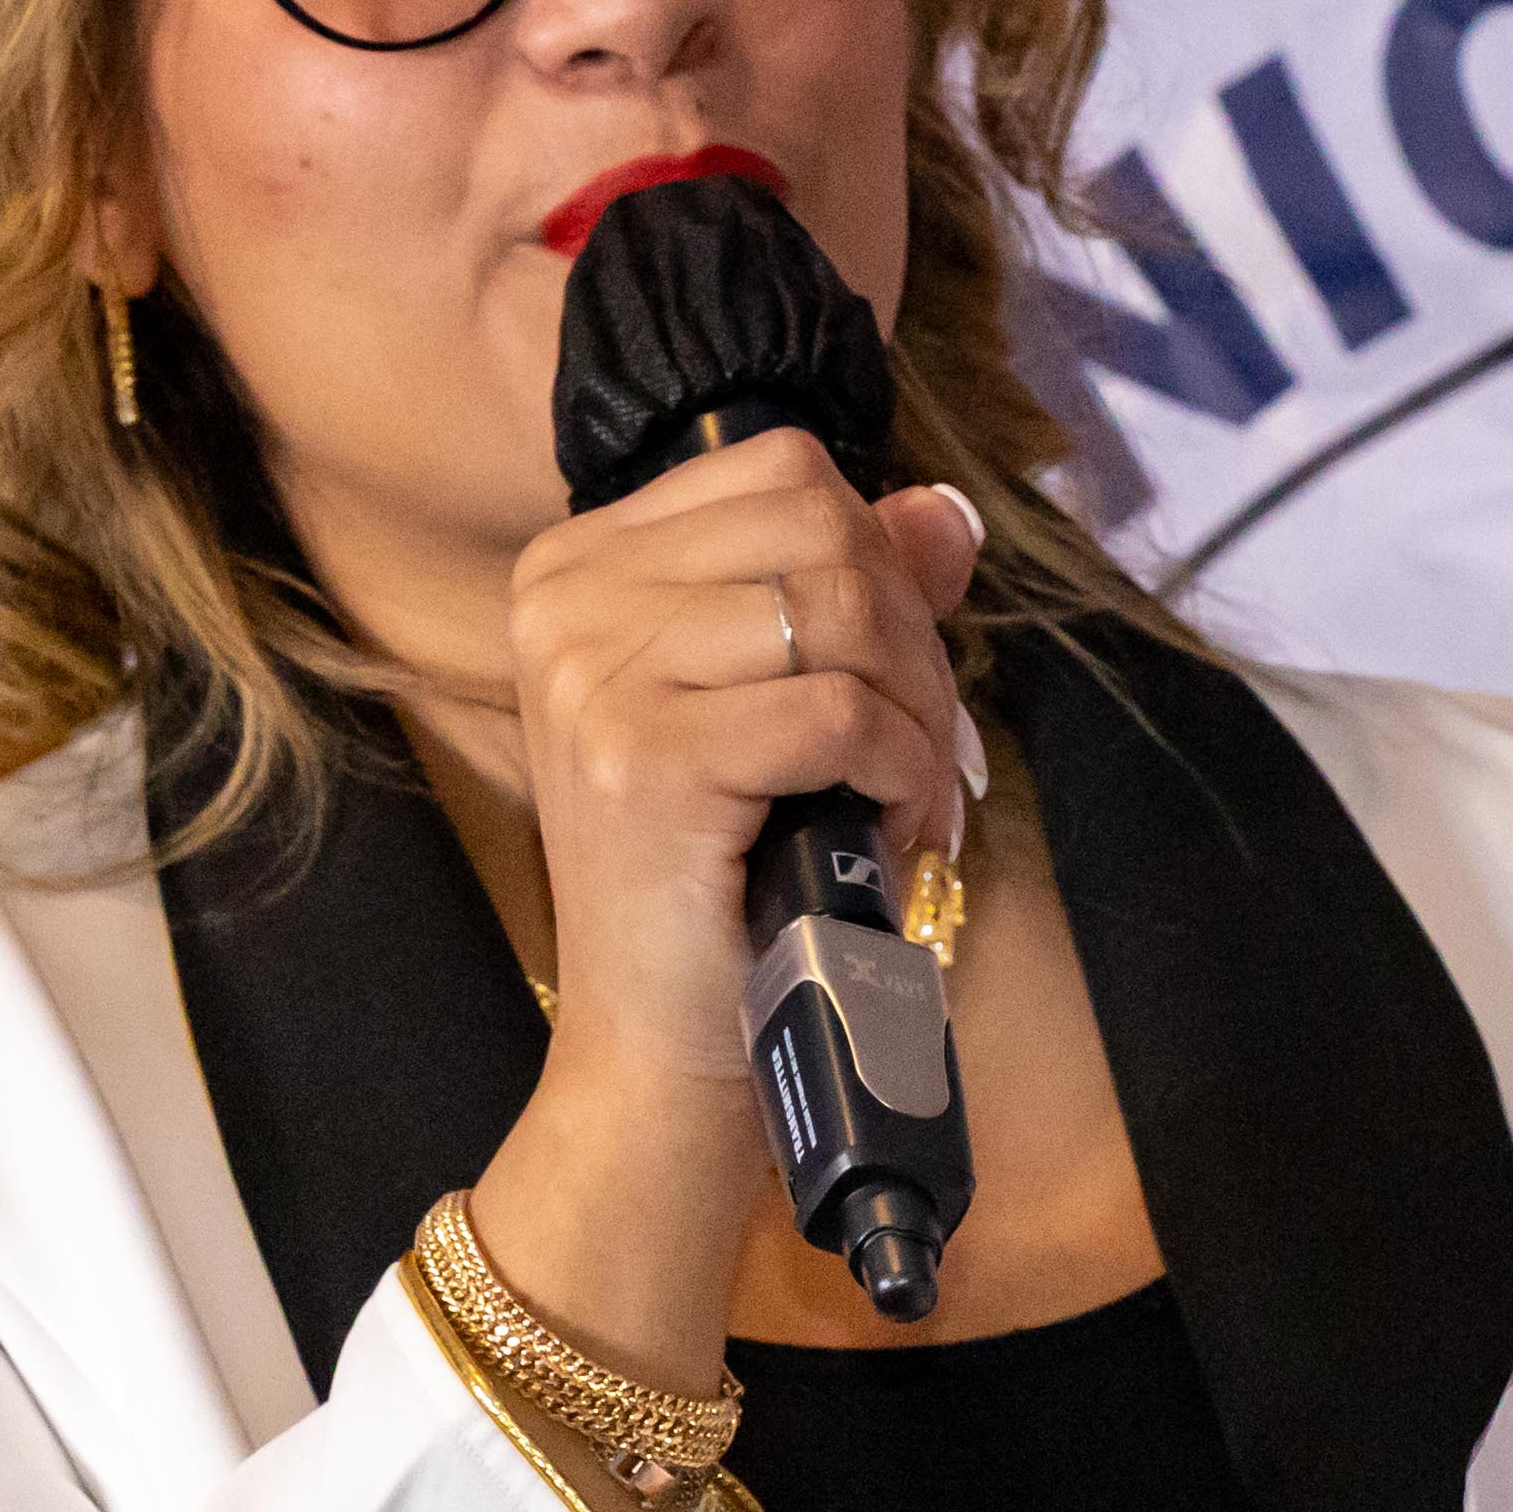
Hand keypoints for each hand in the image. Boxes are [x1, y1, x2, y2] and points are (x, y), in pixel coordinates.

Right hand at [499, 434, 979, 1112]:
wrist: (658, 1041)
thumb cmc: (721, 878)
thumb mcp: (778, 706)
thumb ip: (852, 590)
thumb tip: (946, 510)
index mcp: (580, 566)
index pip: (783, 470)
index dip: (878, 558)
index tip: (893, 670)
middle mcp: (566, 600)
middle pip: (822, 527)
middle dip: (912, 635)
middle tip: (918, 744)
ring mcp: (595, 676)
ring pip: (841, 609)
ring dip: (915, 710)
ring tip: (906, 796)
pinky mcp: (646, 759)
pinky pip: (840, 710)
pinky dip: (899, 768)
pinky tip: (886, 825)